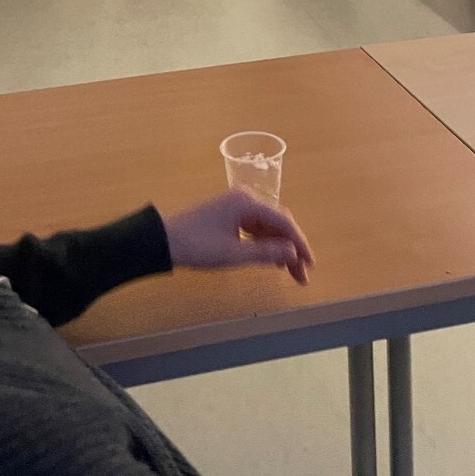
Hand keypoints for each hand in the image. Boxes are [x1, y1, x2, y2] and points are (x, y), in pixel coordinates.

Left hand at [162, 189, 313, 285]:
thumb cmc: (198, 246)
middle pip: (277, 223)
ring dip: (279, 248)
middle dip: (291, 248)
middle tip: (301, 276)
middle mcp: (244, 199)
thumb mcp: (234, 254)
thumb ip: (266, 253)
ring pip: (267, 227)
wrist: (163, 240)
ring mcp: (236, 205)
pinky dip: (265, 244)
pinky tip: (271, 261)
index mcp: (247, 202)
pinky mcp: (229, 215)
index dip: (299, 243)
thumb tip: (293, 253)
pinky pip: (255, 228)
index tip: (311, 264)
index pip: (283, 221)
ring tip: (290, 273)